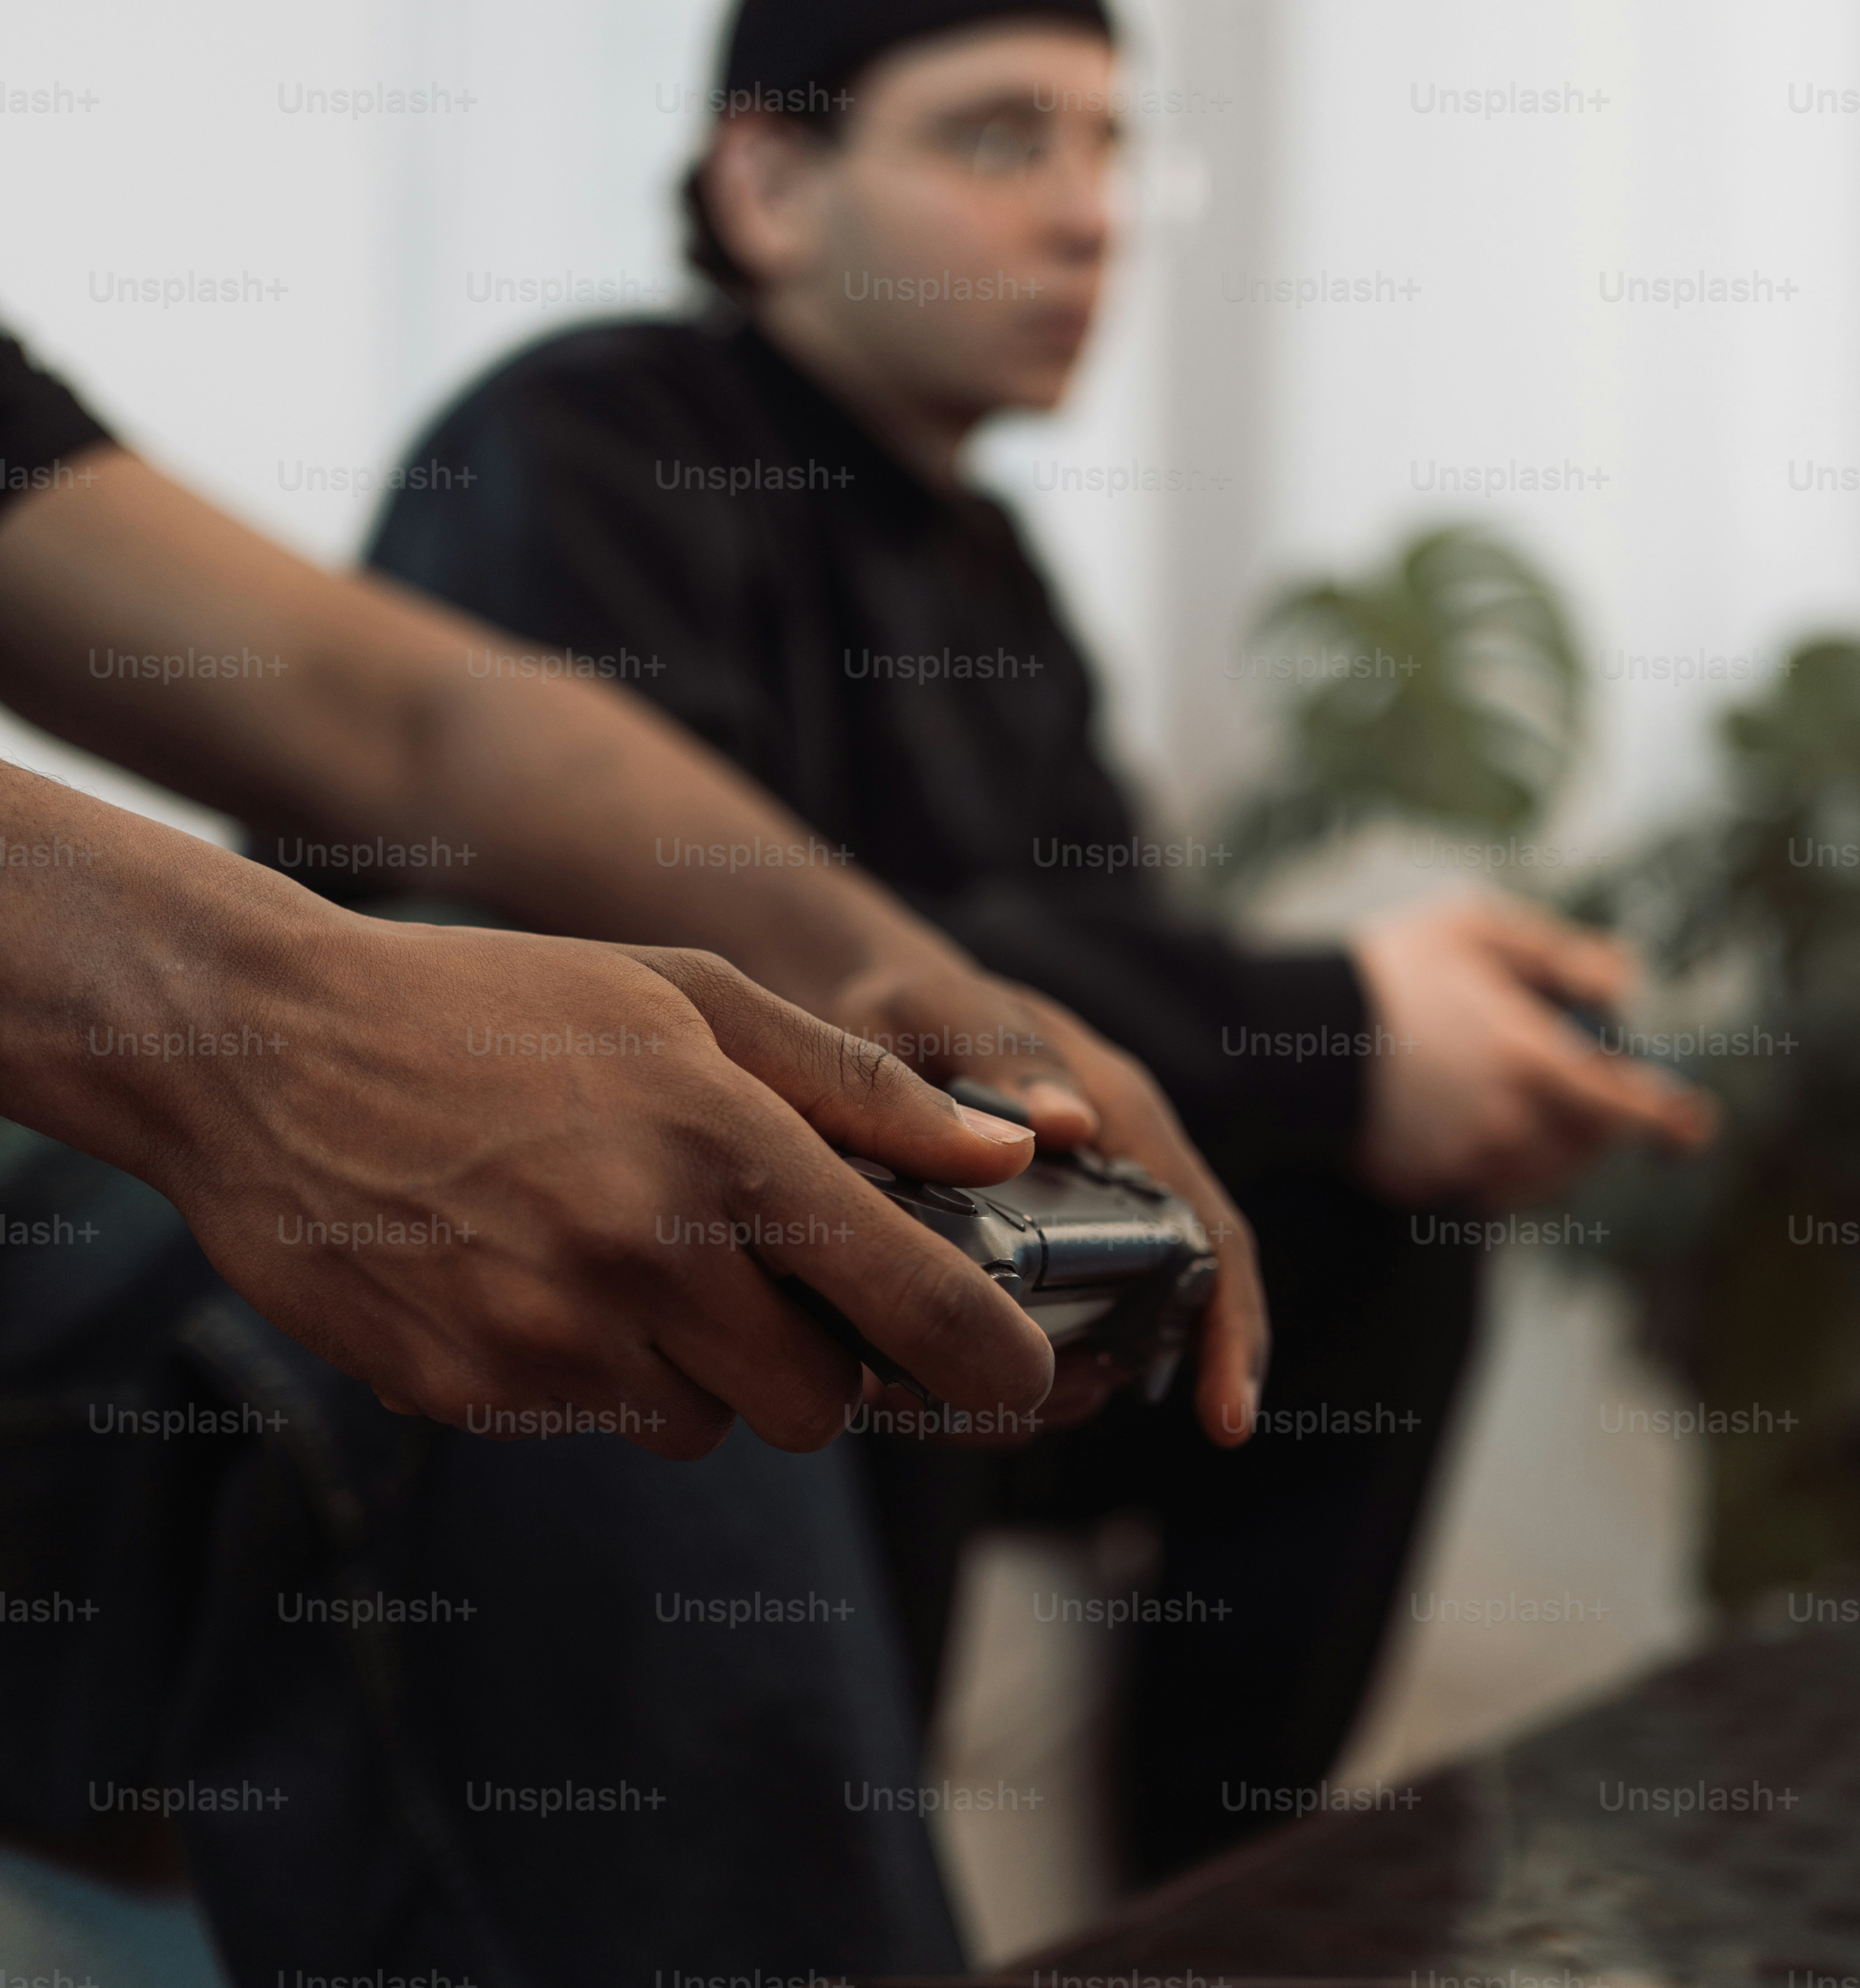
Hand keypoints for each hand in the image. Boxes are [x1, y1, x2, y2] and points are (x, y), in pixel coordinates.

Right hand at [139, 922, 1056, 1458]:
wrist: (271, 1050)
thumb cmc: (499, 1005)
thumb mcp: (691, 999)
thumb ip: (862, 1086)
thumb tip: (1012, 1149)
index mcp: (723, 1145)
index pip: (920, 1306)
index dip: (998, 1362)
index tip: (1021, 1378)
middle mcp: (647, 1254)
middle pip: (820, 1404)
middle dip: (821, 1362)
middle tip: (765, 1277)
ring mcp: (551, 1337)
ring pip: (707, 1427)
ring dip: (702, 1368)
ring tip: (624, 1251)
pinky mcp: (469, 1394)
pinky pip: (595, 1423)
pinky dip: (597, 1373)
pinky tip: (536, 1272)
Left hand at [828, 954, 1266, 1448]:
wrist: (862, 1010)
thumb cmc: (916, 1002)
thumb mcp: (947, 1009)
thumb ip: (1003, 1053)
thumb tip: (1071, 1123)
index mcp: (1123, 1120)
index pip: (1209, 1235)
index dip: (1228, 1330)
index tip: (1227, 1421)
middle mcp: (1112, 1181)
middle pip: (1160, 1310)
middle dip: (1118, 1376)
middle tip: (1047, 1407)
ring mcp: (1064, 1227)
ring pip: (1089, 1339)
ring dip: (1049, 1387)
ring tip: (984, 1407)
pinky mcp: (1010, 1262)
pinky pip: (1021, 1339)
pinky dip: (990, 1379)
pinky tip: (935, 1395)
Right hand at [1352, 888, 1717, 1207]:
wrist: (1300, 1032)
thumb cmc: (1392, 970)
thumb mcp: (1477, 929)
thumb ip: (1558, 953)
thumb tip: (1624, 978)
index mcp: (1532, 1060)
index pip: (1626, 1104)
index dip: (1668, 1117)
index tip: (1694, 1125)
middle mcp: (1510, 1121)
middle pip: (1587, 1142)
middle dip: (1594, 1116)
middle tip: (1578, 1083)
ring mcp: (1469, 1158)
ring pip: (1542, 1170)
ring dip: (1551, 1141)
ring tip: (1517, 1097)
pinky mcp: (1430, 1183)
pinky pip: (1489, 1185)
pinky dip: (1499, 1161)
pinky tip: (1472, 1121)